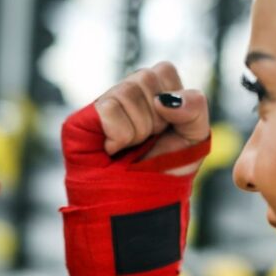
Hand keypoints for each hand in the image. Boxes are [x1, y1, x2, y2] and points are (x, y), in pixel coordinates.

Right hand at [83, 62, 211, 175]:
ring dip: (138, 130)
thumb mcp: (194, 137)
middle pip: (146, 77)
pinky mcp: (80, 120)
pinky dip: (119, 136)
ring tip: (130, 148)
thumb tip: (163, 99)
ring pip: (127, 91)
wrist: (140, 205)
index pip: (163, 70)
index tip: (166, 129)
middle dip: (155, 118)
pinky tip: (112, 150)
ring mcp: (102, 106)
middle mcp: (125, 94)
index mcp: (151, 92)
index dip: (172, 103)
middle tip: (147, 141)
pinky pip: (109, 109)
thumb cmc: (164, 172)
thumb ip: (195, 107)